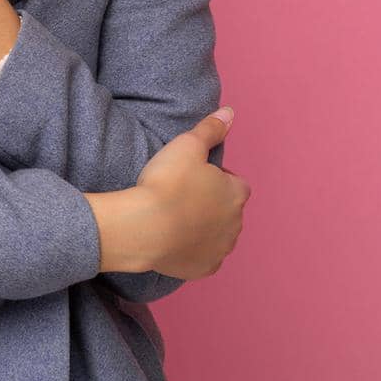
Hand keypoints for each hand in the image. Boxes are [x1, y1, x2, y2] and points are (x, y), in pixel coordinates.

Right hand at [134, 108, 251, 278]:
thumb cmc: (166, 183)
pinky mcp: (205, 268)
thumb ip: (210, 129)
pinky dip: (193, 251)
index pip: (235, 183)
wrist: (145, 227)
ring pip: (218, 235)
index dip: (215, 179)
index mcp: (235, 192)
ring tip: (174, 219)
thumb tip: (230, 113)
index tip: (192, 178)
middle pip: (228, 210)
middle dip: (210, 205)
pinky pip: (204, 258)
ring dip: (203, 228)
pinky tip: (174, 242)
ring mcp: (222, 248)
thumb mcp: (186, 145)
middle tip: (179, 197)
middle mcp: (236, 222)